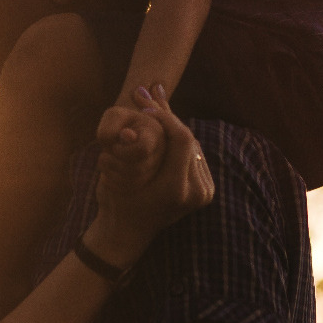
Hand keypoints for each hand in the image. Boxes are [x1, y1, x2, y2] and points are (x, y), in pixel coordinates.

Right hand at [87, 90, 214, 265]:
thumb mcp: (118, 170)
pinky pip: (192, 155)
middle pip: (188, 139)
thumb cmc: (117, 200)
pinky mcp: (205, 190)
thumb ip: (133, 139)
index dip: (164, 116)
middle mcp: (196, 191)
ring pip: (191, 144)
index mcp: (176, 187)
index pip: (181, 137)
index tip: (144, 106)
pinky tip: (165, 121)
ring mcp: (204, 192)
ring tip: (156, 100)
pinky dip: (178, 139)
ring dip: (172, 125)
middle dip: (168, 115)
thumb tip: (140, 104)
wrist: (127, 232)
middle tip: (152, 90)